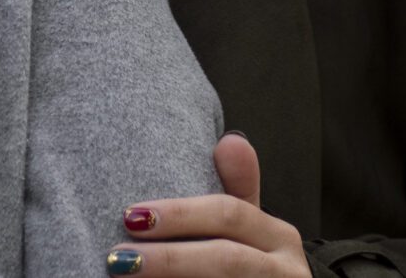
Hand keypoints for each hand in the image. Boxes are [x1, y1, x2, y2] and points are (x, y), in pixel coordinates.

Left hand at [107, 133, 306, 274]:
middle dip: (170, 258)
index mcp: (279, 237)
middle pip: (226, 259)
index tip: (131, 215)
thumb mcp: (249, 226)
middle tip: (120, 257)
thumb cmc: (253, 262)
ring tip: (127, 274)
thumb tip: (230, 140)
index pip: (229, 214)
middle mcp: (285, 271)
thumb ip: (238, 186)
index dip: (179, 214)